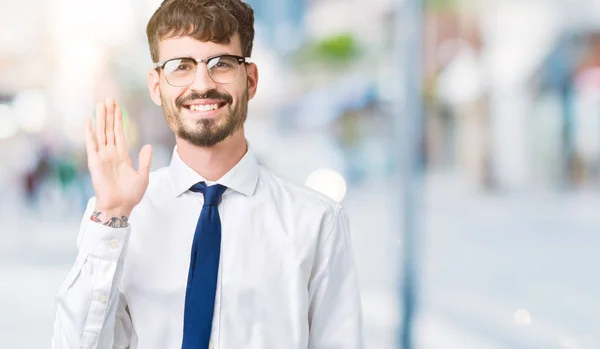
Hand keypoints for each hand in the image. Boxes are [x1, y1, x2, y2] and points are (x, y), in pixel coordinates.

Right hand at [85, 97, 151, 218]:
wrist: (120, 207)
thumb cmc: (131, 195)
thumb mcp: (143, 175)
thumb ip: (144, 160)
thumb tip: (148, 146)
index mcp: (121, 155)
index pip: (119, 133)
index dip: (118, 120)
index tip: (118, 106)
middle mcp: (110, 153)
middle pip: (109, 129)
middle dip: (109, 114)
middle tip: (109, 98)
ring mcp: (102, 157)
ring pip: (101, 133)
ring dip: (100, 118)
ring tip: (100, 103)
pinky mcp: (95, 162)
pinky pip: (92, 144)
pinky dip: (90, 132)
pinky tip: (88, 120)